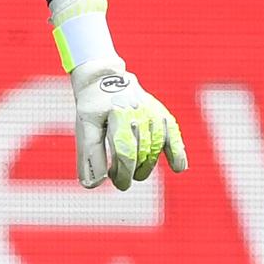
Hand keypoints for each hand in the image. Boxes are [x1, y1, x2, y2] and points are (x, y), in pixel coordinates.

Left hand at [70, 59, 187, 189]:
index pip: (125, 153)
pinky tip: (178, 168)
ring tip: (134, 172)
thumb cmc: (93, 108)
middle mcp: (139, 113)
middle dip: (131, 172)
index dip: (123, 174)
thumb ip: (90, 155)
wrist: (104, 79)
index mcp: (118, 116)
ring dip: (146, 167)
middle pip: (141, 154)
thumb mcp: (85, 128)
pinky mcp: (162, 114)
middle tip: (119, 179)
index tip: (118, 183)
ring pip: (155, 149)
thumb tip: (93, 185)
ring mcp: (153, 113)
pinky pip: (173, 135)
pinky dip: (178, 152)